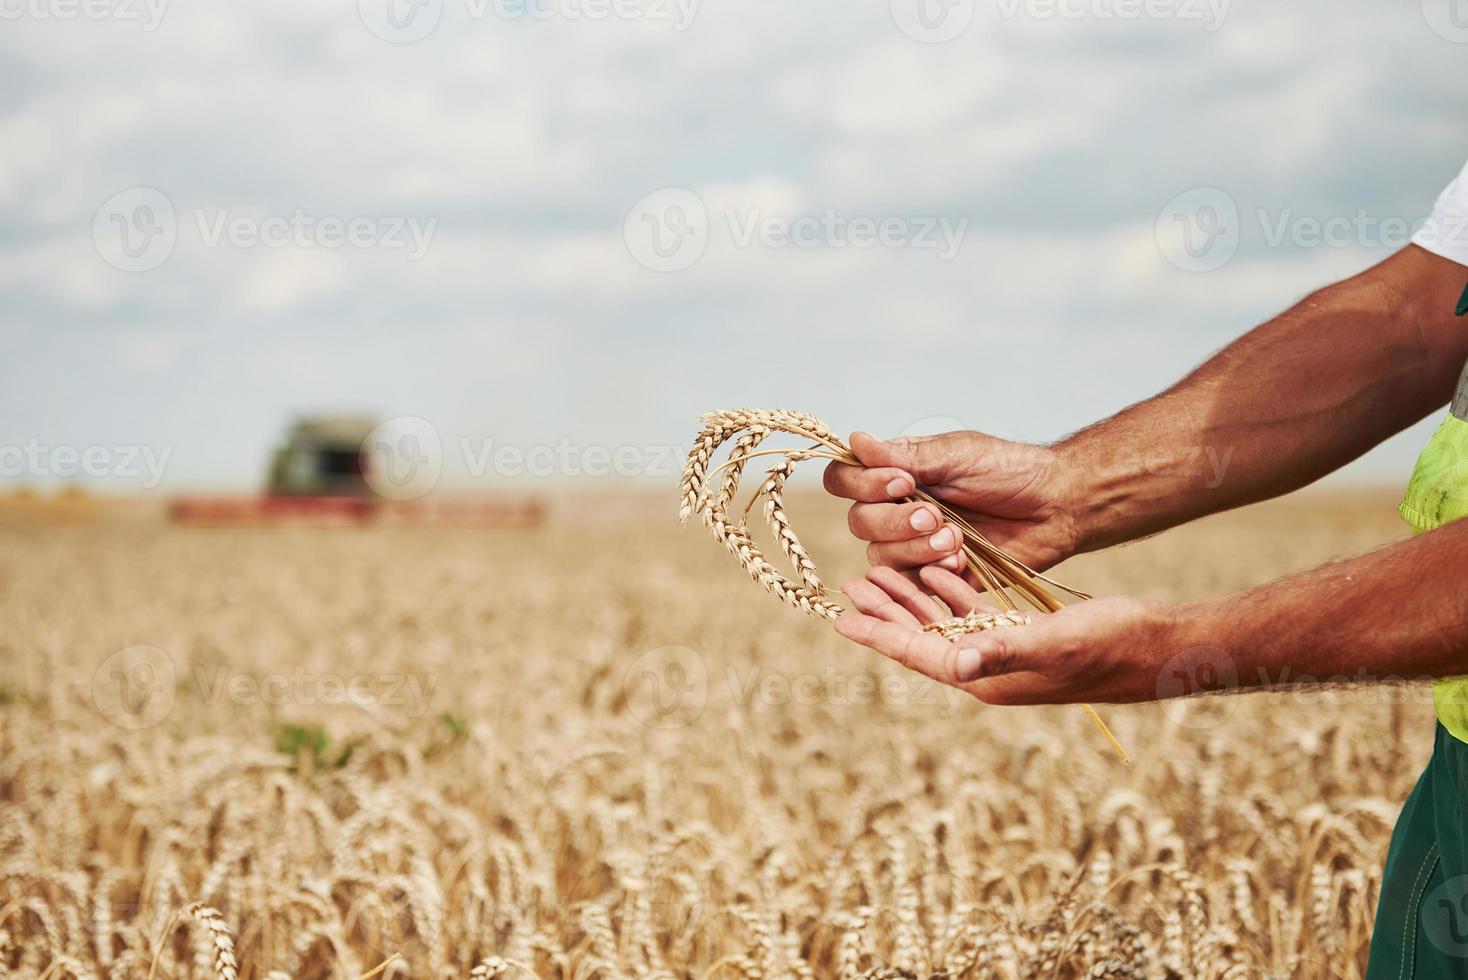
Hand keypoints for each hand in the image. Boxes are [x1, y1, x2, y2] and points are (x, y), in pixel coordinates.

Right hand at [822, 430, 1081, 576]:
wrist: (1055, 505)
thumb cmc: (1009, 471)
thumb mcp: (956, 454)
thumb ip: (905, 456)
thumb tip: (856, 440)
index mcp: (895, 475)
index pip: (844, 479)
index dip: (861, 484)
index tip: (902, 482)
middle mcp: (895, 511)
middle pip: (858, 523)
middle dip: (894, 521)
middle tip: (935, 516)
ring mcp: (912, 547)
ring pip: (879, 557)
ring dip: (915, 548)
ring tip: (956, 539)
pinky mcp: (932, 578)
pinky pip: (908, 585)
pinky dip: (932, 572)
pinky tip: (961, 561)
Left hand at [834, 565, 1175, 704]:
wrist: (1159, 648)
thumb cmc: (1111, 645)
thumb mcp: (1054, 642)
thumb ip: (1003, 650)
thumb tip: (954, 663)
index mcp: (986, 677)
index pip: (918, 654)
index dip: (879, 633)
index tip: (840, 617)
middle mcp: (988, 669)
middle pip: (921, 638)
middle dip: (885, 612)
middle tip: (849, 583)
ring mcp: (1004, 653)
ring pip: (943, 623)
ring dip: (911, 598)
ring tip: (878, 573)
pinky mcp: (1022, 635)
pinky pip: (973, 614)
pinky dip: (950, 591)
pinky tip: (935, 570)